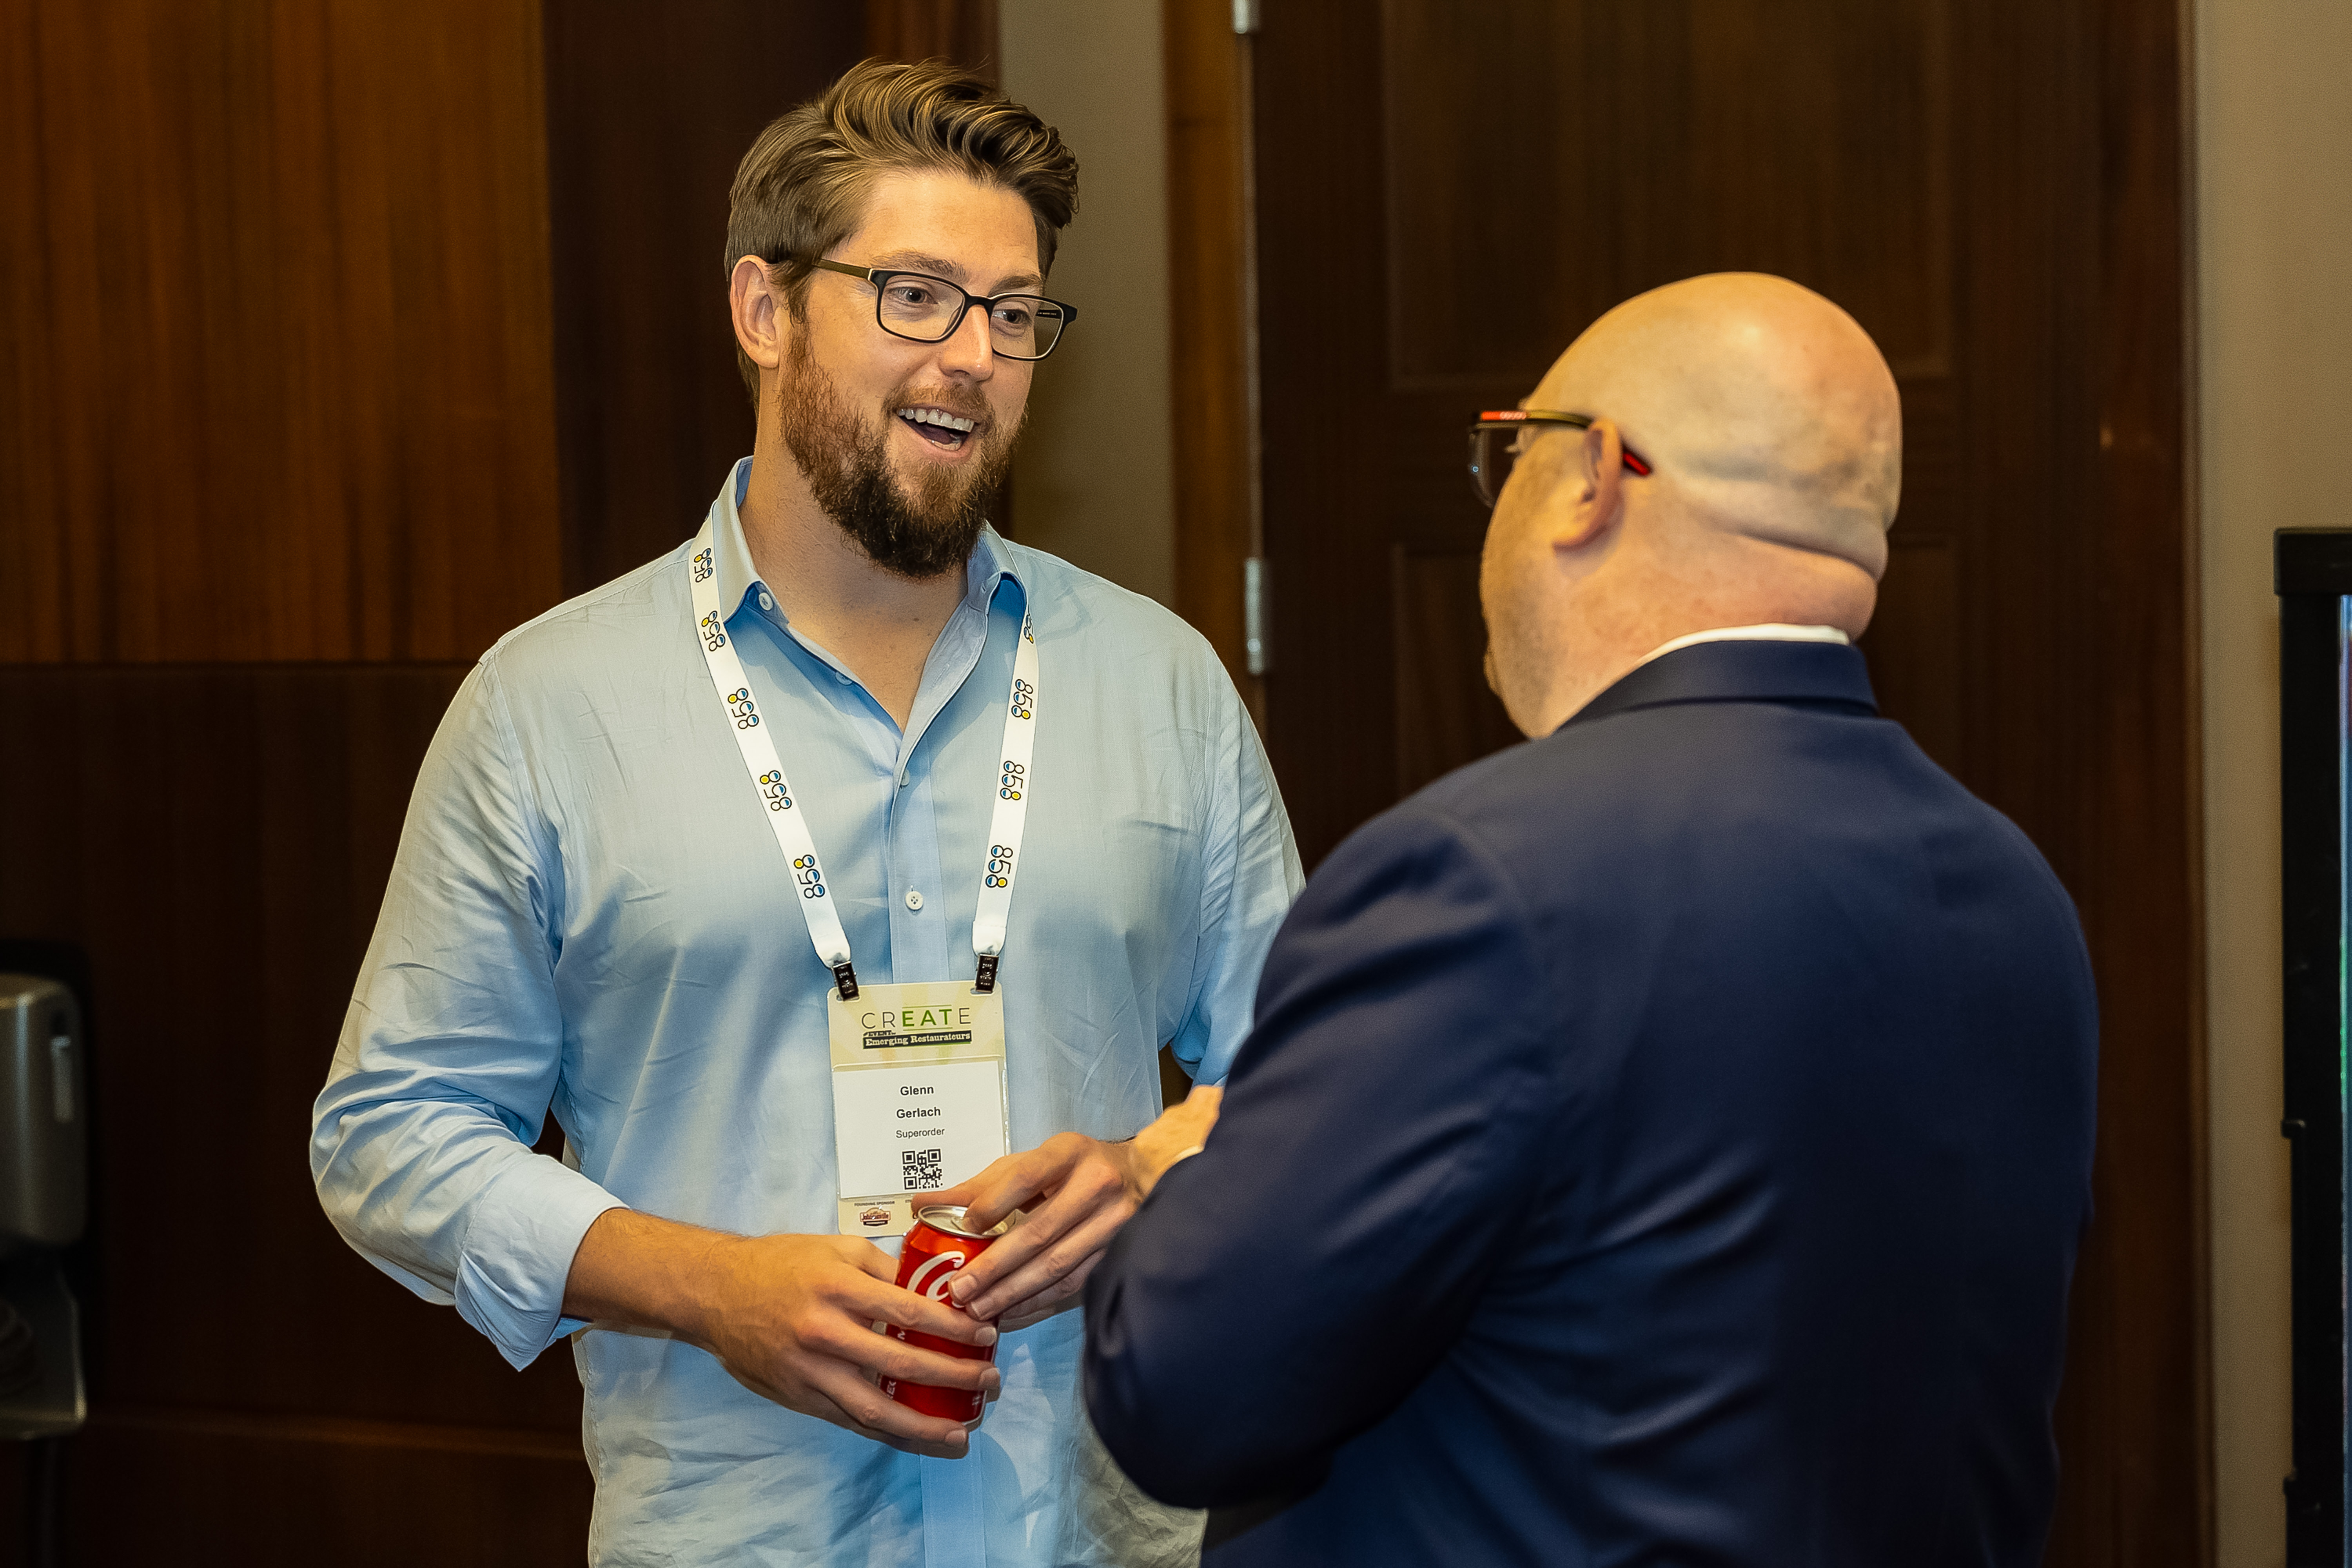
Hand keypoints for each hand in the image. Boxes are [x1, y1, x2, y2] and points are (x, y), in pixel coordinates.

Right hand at [564, 1212, 998, 1457]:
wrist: (713, 1292)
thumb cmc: (779, 1263)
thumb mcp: (834, 1247)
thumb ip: (883, 1267)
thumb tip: (935, 1287)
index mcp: (838, 1287)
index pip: (908, 1310)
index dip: (952, 1327)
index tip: (987, 1335)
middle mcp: (824, 1332)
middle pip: (899, 1364)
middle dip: (952, 1377)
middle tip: (989, 1383)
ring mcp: (809, 1371)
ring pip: (873, 1410)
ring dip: (922, 1426)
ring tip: (961, 1436)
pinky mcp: (798, 1397)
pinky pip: (848, 1421)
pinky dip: (886, 1433)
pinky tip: (916, 1438)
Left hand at [934, 1085, 1222, 1327]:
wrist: (1136, 1175)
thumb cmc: (1068, 1168)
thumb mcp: (1027, 1163)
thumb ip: (978, 1186)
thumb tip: (921, 1204)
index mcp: (1068, 1153)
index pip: (1026, 1178)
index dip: (993, 1205)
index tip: (963, 1229)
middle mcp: (1096, 1185)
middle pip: (1040, 1231)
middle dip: (995, 1266)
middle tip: (960, 1291)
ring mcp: (1113, 1222)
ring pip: (1057, 1264)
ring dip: (1013, 1292)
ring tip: (977, 1310)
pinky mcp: (1117, 1252)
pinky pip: (1072, 1283)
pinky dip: (1037, 1301)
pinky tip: (1009, 1312)